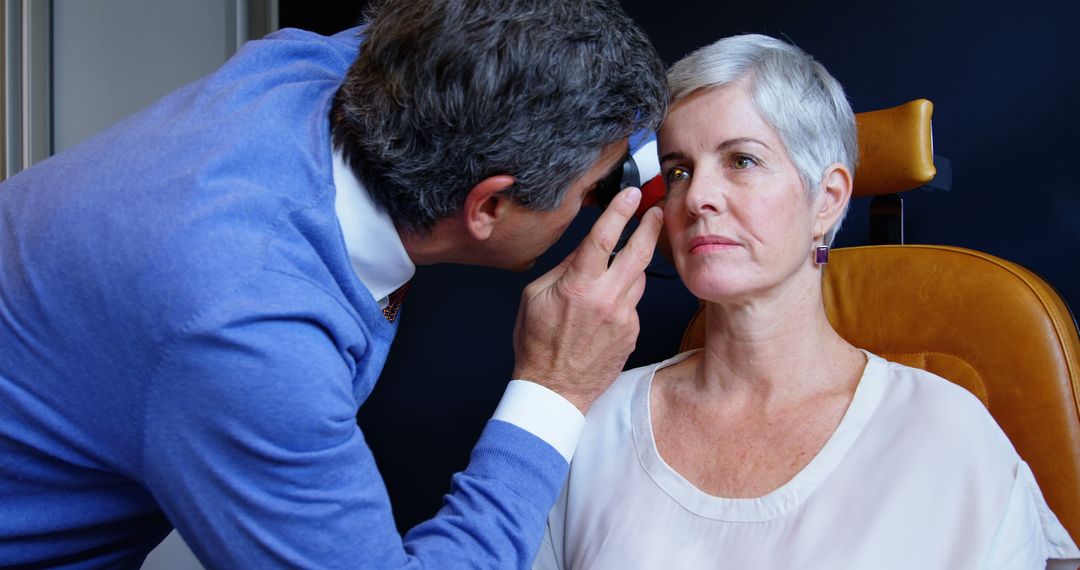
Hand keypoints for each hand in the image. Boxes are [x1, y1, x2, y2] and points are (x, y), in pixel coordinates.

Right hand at [512, 187, 663, 412]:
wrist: (554, 389)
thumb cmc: (538, 345)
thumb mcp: (535, 297)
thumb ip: (562, 269)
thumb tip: (584, 251)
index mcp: (579, 286)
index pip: (604, 237)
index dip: (619, 211)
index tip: (630, 194)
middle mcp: (607, 299)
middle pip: (638, 252)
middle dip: (650, 227)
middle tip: (657, 211)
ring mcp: (624, 317)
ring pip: (638, 278)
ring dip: (632, 267)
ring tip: (618, 266)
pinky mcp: (632, 333)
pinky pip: (634, 304)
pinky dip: (624, 298)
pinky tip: (606, 308)